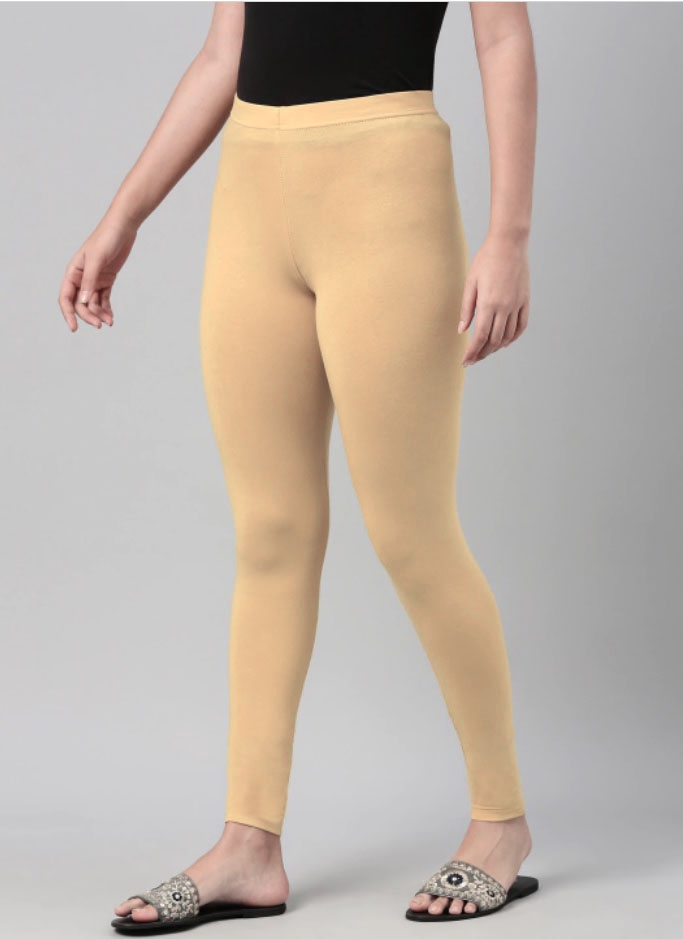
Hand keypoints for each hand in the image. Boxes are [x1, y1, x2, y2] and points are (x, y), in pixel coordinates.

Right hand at [58, 214, 137, 330]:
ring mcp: (94, 279)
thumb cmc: (107, 238)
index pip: (66, 297)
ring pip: (93, 303)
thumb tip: (84, 302)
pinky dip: (106, 308)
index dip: (68, 313)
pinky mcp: (107, 279)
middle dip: (88, 315)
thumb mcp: (97, 260)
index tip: (74, 328)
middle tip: (100, 325)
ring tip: (109, 322)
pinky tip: (111, 317)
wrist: (123, 227)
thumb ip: (90, 281)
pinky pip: (104, 298)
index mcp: (73, 272)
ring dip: (99, 314)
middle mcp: (82, 277)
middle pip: (80, 303)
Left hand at [458, 232, 529, 366]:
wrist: (509, 244)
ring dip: (496, 347)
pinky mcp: (525, 300)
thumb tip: (462, 330)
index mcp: (488, 304)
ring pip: (508, 336)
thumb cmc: (486, 260)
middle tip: (473, 359)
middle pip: (494, 340)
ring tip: (486, 351)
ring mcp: (517, 305)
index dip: (473, 352)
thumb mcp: (471, 283)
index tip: (466, 361)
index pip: (480, 337)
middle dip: (482, 353)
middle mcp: (505, 308)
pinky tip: (505, 342)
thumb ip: (467, 308)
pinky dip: (513, 337)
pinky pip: (521, 325)